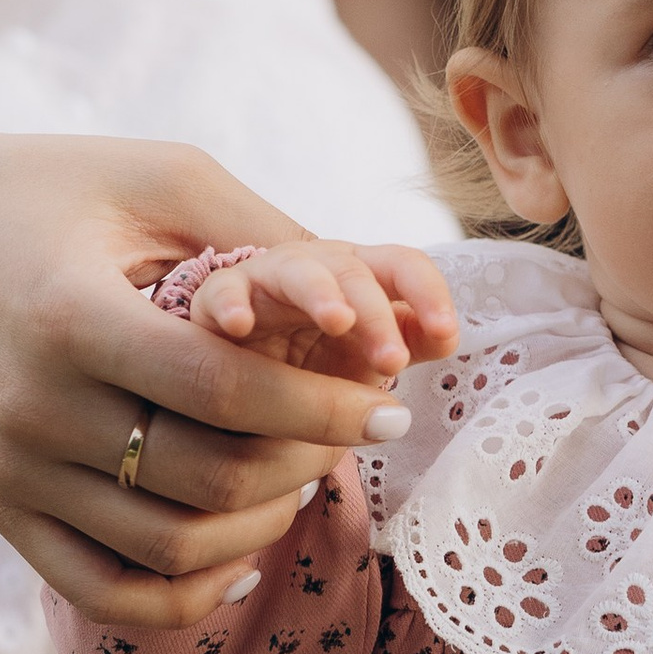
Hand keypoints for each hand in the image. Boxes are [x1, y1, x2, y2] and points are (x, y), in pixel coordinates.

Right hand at [0, 128, 447, 633]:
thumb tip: (370, 306)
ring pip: (169, 550)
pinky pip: (104, 592)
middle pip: (209, 480)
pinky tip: (240, 555)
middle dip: (311, 462)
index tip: (391, 403)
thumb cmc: (36, 187)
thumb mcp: (152, 176)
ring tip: (302, 475)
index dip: (326, 409)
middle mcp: (33, 412)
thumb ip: (263, 229)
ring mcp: (10, 473)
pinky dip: (186, 592)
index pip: (227, 395)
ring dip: (262, 525)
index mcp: (72, 321)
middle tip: (358, 431)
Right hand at [172, 237, 456, 383]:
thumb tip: (443, 337)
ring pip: (294, 272)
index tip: (445, 333)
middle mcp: (309, 277)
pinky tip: (241, 325)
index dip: (426, 291)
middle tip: (392, 361)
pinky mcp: (207, 309)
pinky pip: (218, 295)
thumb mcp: (352, 367)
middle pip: (349, 270)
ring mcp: (257, 288)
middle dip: (375, 313)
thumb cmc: (297, 375)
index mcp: (353, 287)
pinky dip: (231, 303)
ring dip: (321, 293)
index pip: (398, 267)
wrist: (208, 385)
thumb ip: (394, 346)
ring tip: (339, 319)